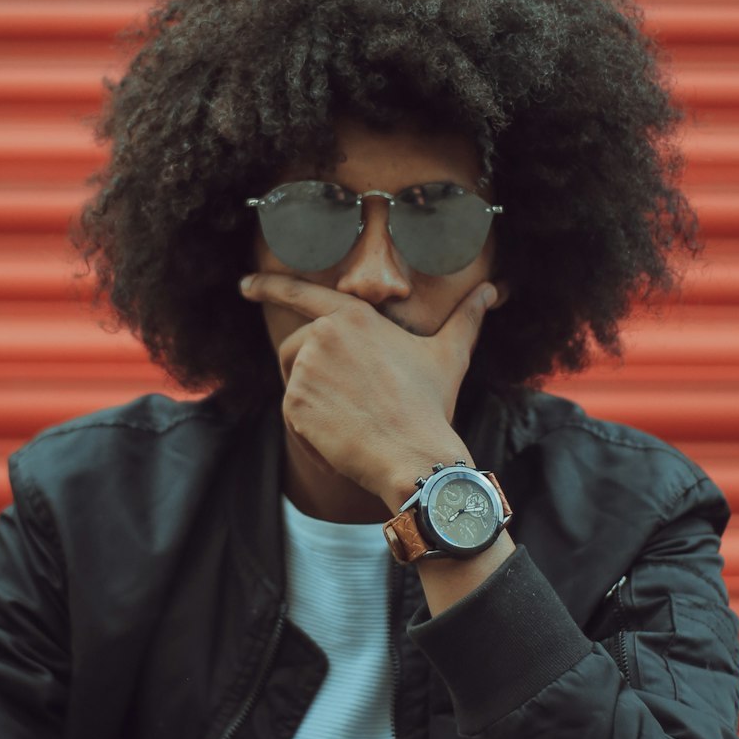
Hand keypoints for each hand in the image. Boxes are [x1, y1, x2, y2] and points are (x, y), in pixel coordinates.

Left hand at [238, 273, 497, 501]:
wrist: (414, 455)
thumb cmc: (431, 404)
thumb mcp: (450, 354)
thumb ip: (467, 318)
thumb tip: (493, 290)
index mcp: (353, 315)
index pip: (301, 292)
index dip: (268, 285)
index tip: (245, 284)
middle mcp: (323, 334)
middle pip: (296, 349)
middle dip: (311, 374)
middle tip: (350, 402)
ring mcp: (305, 369)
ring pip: (295, 383)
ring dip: (314, 403)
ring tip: (352, 420)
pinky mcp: (294, 403)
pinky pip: (293, 415)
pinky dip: (311, 431)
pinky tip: (342, 440)